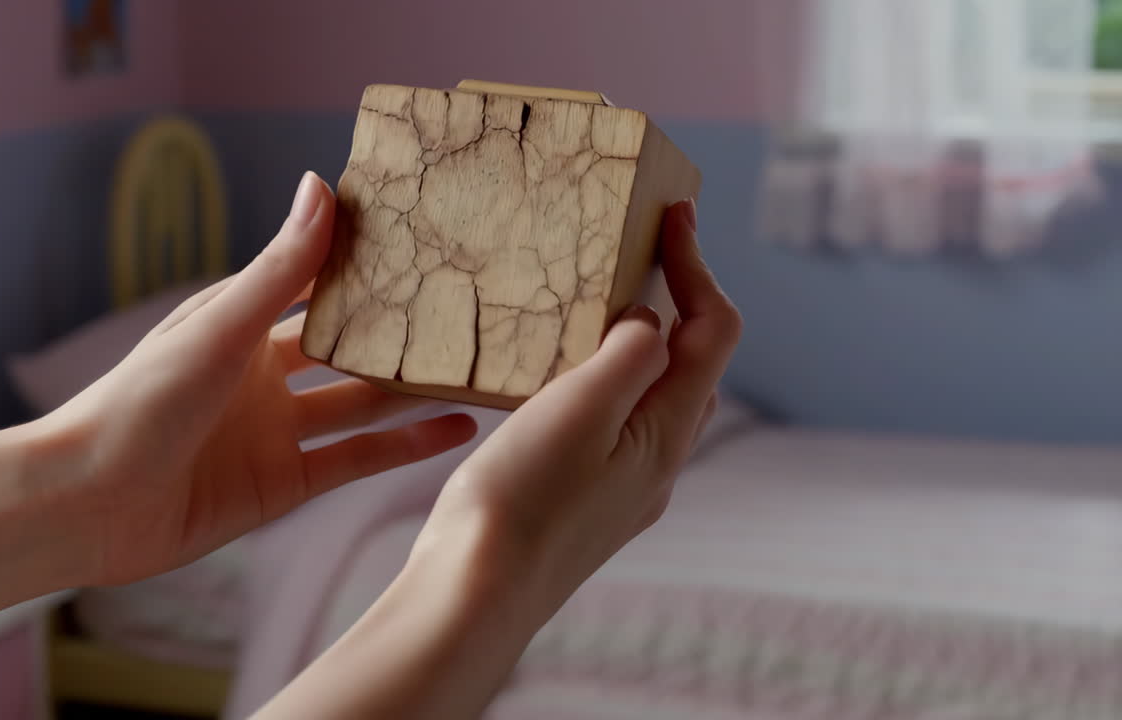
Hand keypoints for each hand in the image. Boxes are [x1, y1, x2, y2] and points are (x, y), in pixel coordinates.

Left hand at [37, 172, 477, 585]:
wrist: (87, 506)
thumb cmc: (138, 401)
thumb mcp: (219, 327)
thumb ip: (279, 268)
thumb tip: (321, 184)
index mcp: (241, 325)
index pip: (316, 283)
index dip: (365, 262)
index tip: (426, 235)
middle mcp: (264, 374)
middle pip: (348, 346)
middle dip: (401, 330)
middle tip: (471, 307)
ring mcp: (277, 430)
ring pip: (363, 402)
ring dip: (415, 388)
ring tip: (480, 369)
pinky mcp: (287, 483)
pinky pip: (358, 458)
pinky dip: (408, 445)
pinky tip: (457, 428)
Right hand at [418, 198, 740, 616]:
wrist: (476, 593)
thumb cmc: (522, 501)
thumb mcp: (581, 408)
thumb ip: (631, 353)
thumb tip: (652, 321)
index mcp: (668, 432)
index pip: (714, 331)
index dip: (698, 265)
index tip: (673, 214)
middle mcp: (659, 462)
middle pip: (692, 364)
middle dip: (675, 301)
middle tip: (632, 254)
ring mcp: (625, 486)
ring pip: (651, 396)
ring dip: (633, 345)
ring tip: (585, 311)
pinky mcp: (586, 500)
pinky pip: (613, 425)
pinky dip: (600, 384)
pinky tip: (553, 382)